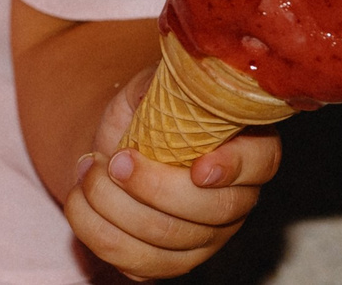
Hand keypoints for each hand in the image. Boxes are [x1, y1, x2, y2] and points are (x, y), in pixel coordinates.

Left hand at [63, 66, 279, 278]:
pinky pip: (139, 266)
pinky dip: (98, 232)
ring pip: (172, 242)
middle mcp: (234, 199)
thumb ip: (167, 82)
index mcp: (245, 149)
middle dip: (155, 188)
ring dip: (117, 208)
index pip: (261, 164)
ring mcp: (205, 237)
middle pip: (213, 213)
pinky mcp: (168, 261)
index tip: (198, 167)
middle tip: (115, 161)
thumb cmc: (144, 113)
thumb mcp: (154, 86)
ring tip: (89, 172)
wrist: (115, 147)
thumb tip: (172, 76)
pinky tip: (81, 200)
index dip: (234, 168)